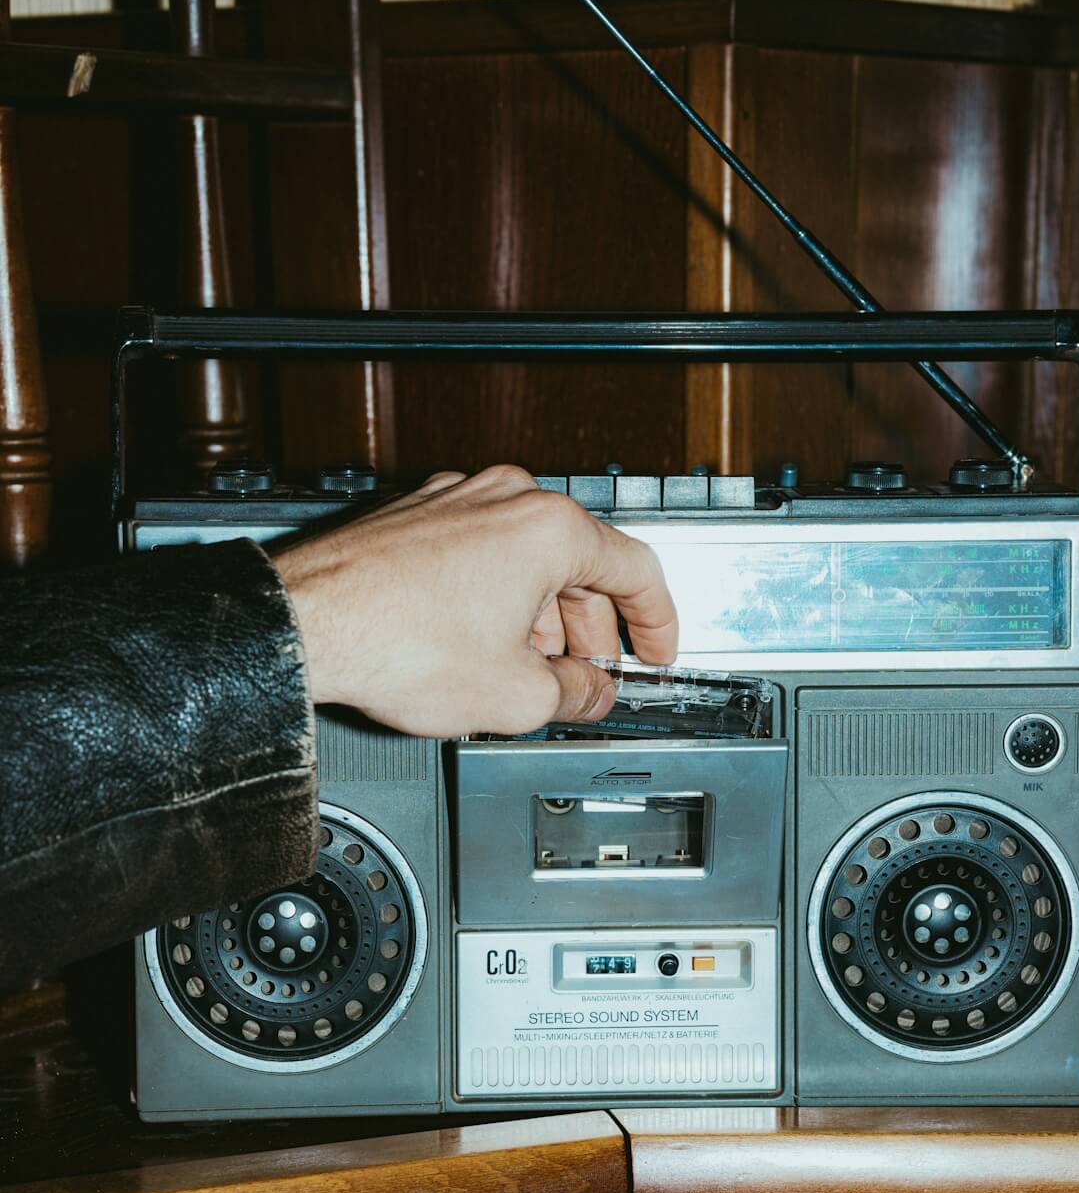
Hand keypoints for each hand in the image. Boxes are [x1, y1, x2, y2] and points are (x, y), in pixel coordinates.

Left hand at [273, 465, 678, 736]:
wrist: (304, 626)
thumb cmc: (396, 642)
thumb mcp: (516, 694)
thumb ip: (575, 694)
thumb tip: (589, 694)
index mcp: (548, 528)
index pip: (637, 570)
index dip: (659, 623)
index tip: (657, 651)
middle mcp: (505, 498)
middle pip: (579, 562)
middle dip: (591, 628)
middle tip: (591, 675)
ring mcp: (455, 500)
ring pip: (525, 558)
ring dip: (540, 615)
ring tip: (530, 670)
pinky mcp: (413, 517)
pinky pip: (479, 554)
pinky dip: (495, 596)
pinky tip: (481, 642)